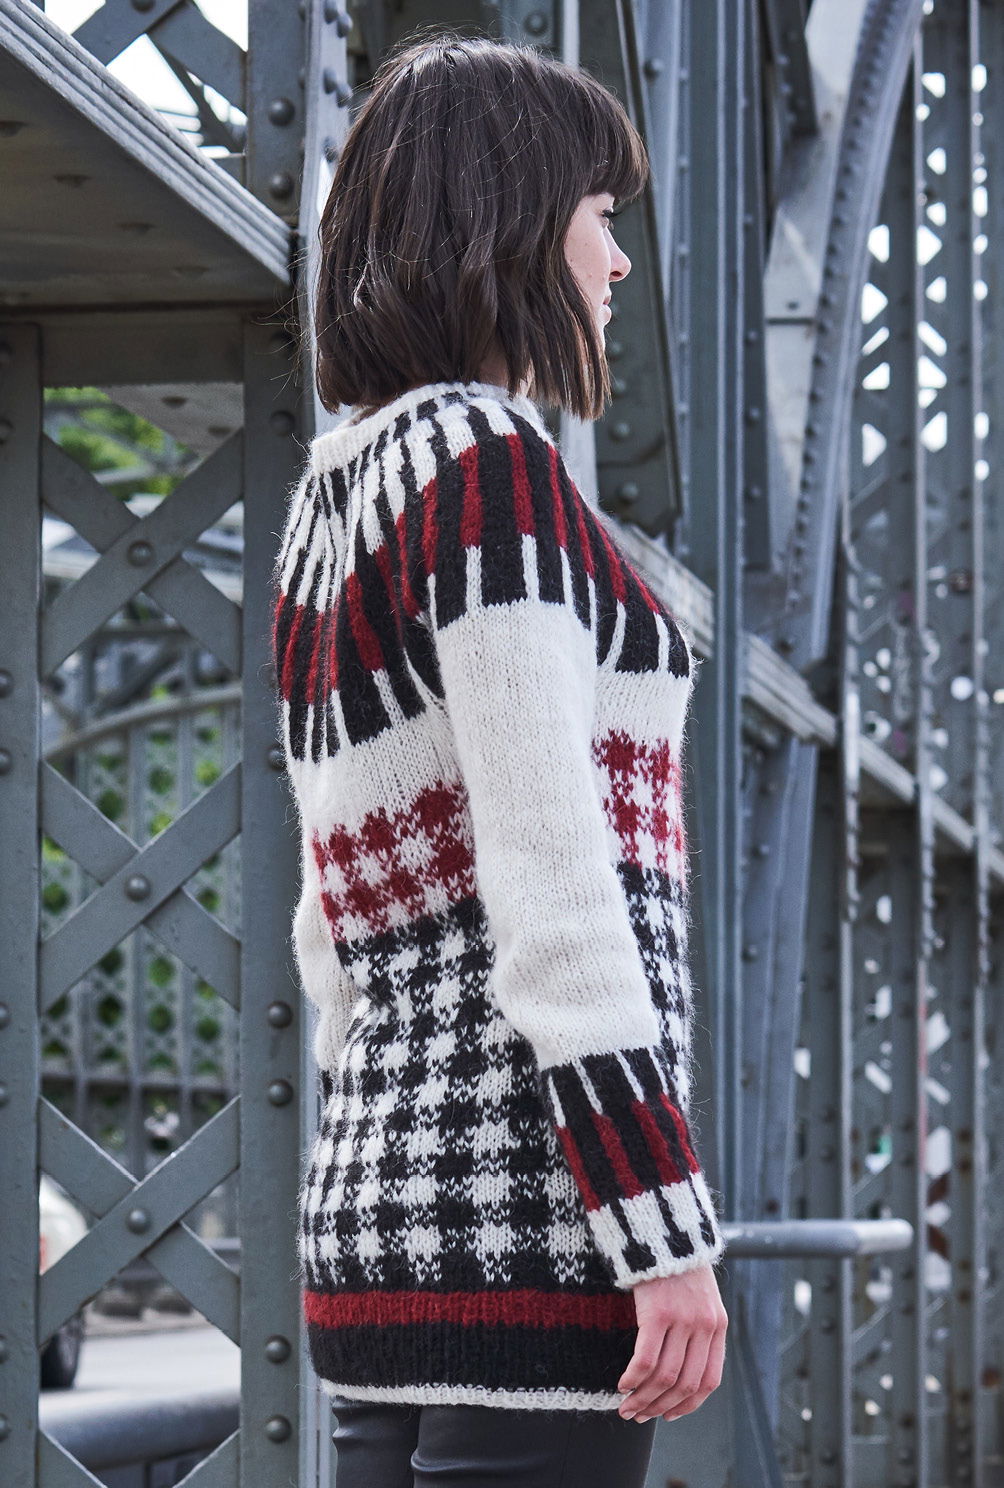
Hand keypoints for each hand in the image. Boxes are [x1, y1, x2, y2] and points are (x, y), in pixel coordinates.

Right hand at [617, 1263, 727, 1423]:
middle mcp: (705, 1326)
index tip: (669, 1415)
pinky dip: (633, 1379)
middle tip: (639, 1416)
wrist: (664, 1227)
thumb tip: (679, 1367)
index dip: (688, 1405)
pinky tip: (622, 1384)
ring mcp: (683, 1320)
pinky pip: (645, 1360)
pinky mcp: (657, 1312)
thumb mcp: (699, 1296)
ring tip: (626, 1407)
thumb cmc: (676, 1263)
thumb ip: (697, 1327)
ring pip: (664, 1377)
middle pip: (684, 1384)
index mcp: (718, 1326)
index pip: (709, 1382)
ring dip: (643, 1399)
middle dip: (660, 1408)